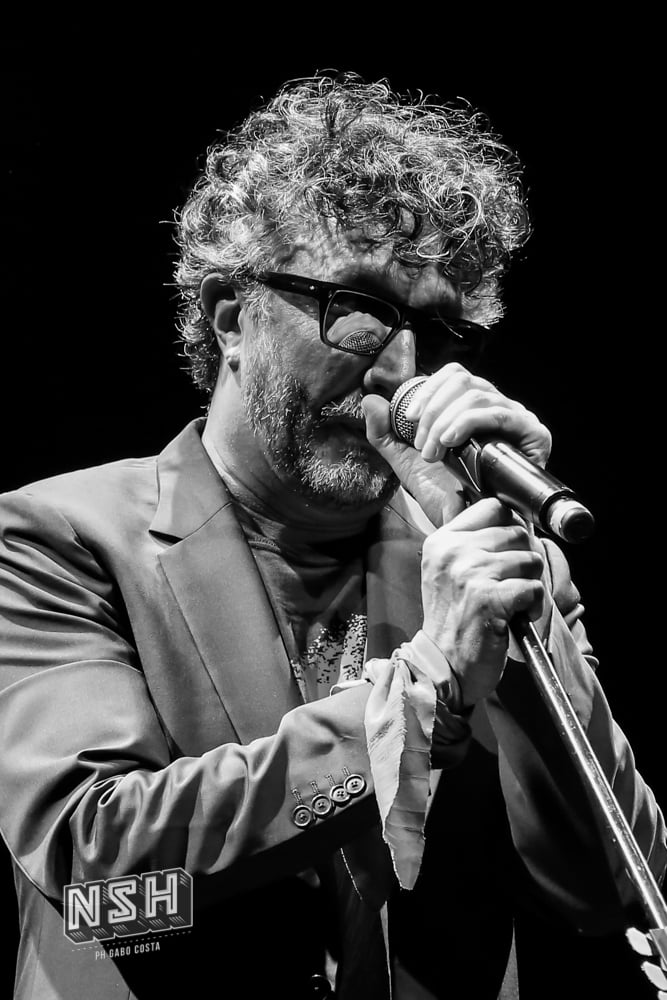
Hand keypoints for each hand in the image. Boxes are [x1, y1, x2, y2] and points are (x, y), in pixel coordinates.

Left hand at [362, 364, 551, 526]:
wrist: (469, 528)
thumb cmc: (446, 495)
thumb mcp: (406, 461)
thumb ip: (385, 433)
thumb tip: (370, 400)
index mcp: (471, 406)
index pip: (453, 376)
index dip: (428, 389)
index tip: (408, 418)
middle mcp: (496, 406)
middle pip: (463, 382)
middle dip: (432, 410)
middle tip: (421, 443)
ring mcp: (516, 418)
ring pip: (477, 395)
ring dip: (445, 421)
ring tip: (434, 452)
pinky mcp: (533, 434)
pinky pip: (500, 413)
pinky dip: (468, 422)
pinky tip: (452, 441)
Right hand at [420, 498, 544, 705]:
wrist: (442, 668)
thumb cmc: (451, 622)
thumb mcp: (446, 572)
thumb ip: (470, 543)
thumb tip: (510, 519)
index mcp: (442, 542)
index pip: (492, 507)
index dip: (510, 526)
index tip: (508, 549)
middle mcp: (454, 552)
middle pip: (517, 532)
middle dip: (523, 560)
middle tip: (508, 585)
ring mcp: (472, 574)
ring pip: (530, 559)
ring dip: (530, 583)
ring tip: (511, 603)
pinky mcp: (491, 598)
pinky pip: (534, 586)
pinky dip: (534, 605)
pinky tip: (517, 617)